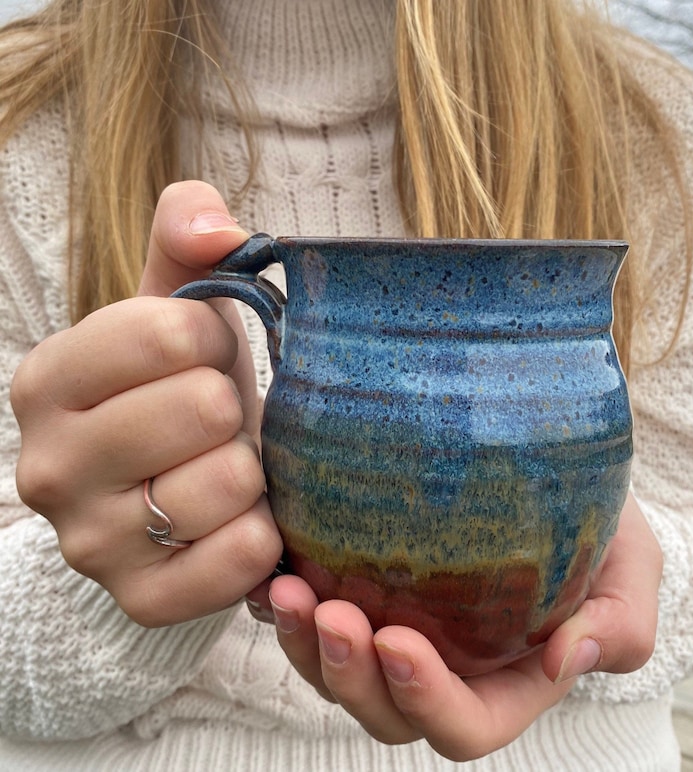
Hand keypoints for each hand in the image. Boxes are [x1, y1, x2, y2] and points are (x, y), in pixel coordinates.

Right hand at [12, 181, 282, 625]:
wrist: (159, 490)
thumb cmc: (172, 388)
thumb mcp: (170, 307)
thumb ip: (185, 238)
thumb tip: (217, 226)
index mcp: (49, 380)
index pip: (172, 333)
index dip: (213, 339)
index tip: (201, 358)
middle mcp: (51, 466)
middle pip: (204, 408)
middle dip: (231, 405)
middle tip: (215, 419)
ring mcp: (91, 544)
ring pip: (228, 483)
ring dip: (250, 470)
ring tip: (225, 466)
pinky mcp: (143, 599)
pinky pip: (242, 557)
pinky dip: (261, 533)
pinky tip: (238, 518)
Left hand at [247, 492, 660, 760]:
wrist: (559, 473)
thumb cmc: (602, 529)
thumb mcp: (632, 568)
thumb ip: (622, 624)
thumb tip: (572, 657)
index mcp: (507, 681)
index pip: (465, 726)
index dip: (425, 700)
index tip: (397, 642)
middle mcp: (445, 666)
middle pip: (383, 708)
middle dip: (348, 675)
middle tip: (328, 614)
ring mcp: (401, 626)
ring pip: (337, 670)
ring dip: (304, 642)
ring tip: (287, 589)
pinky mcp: (367, 585)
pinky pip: (314, 613)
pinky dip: (285, 604)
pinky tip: (270, 571)